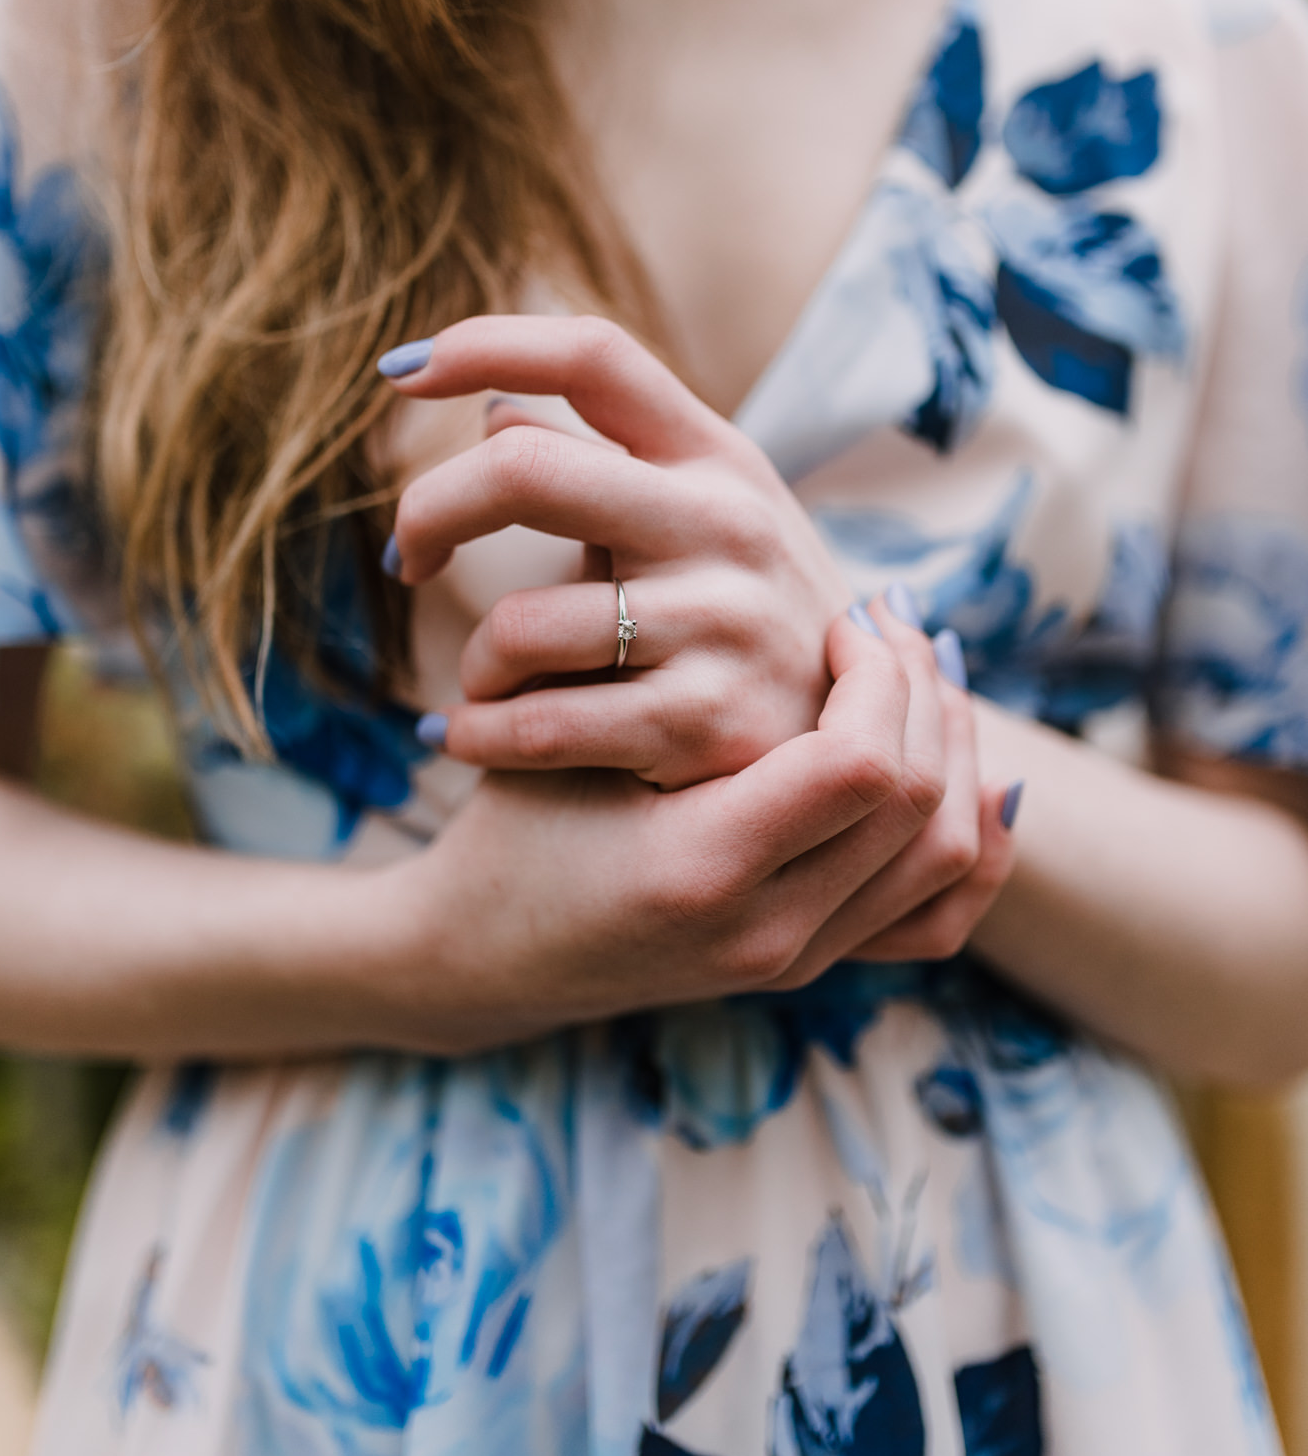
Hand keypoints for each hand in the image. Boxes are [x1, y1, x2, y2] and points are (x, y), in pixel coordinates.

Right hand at [359, 610, 1014, 1052]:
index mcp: (700, 868)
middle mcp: (766, 932)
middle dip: (925, 694)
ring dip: (954, 750)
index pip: (862, 766)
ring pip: (944, 853)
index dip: (875, 676)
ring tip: (923, 677)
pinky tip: (972, 778)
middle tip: (894, 625)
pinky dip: (970, 840)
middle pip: (921, 803)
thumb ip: (628, 633)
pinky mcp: (811, 962)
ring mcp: (797, 958)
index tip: (841, 620)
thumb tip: (677, 494)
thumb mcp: (551, 731)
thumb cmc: (508, 825)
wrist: (484, 957)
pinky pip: (938, 912)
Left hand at [381, 315, 851, 787]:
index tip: (402, 374)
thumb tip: (492, 410)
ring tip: (486, 685)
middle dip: (428, 510)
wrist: (861, 749)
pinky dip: (478, 734)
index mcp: (715, 456)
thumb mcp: (707, 521)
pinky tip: (469, 734)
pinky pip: (535, 728)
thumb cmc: (751, 619)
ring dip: (476, 665)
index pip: (593, 356)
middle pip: (521, 468)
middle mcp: (723, 524)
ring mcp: (720, 624)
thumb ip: (606, 466)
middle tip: (409, 556)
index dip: (484, 343)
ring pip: (516, 628)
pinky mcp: (704, 725)